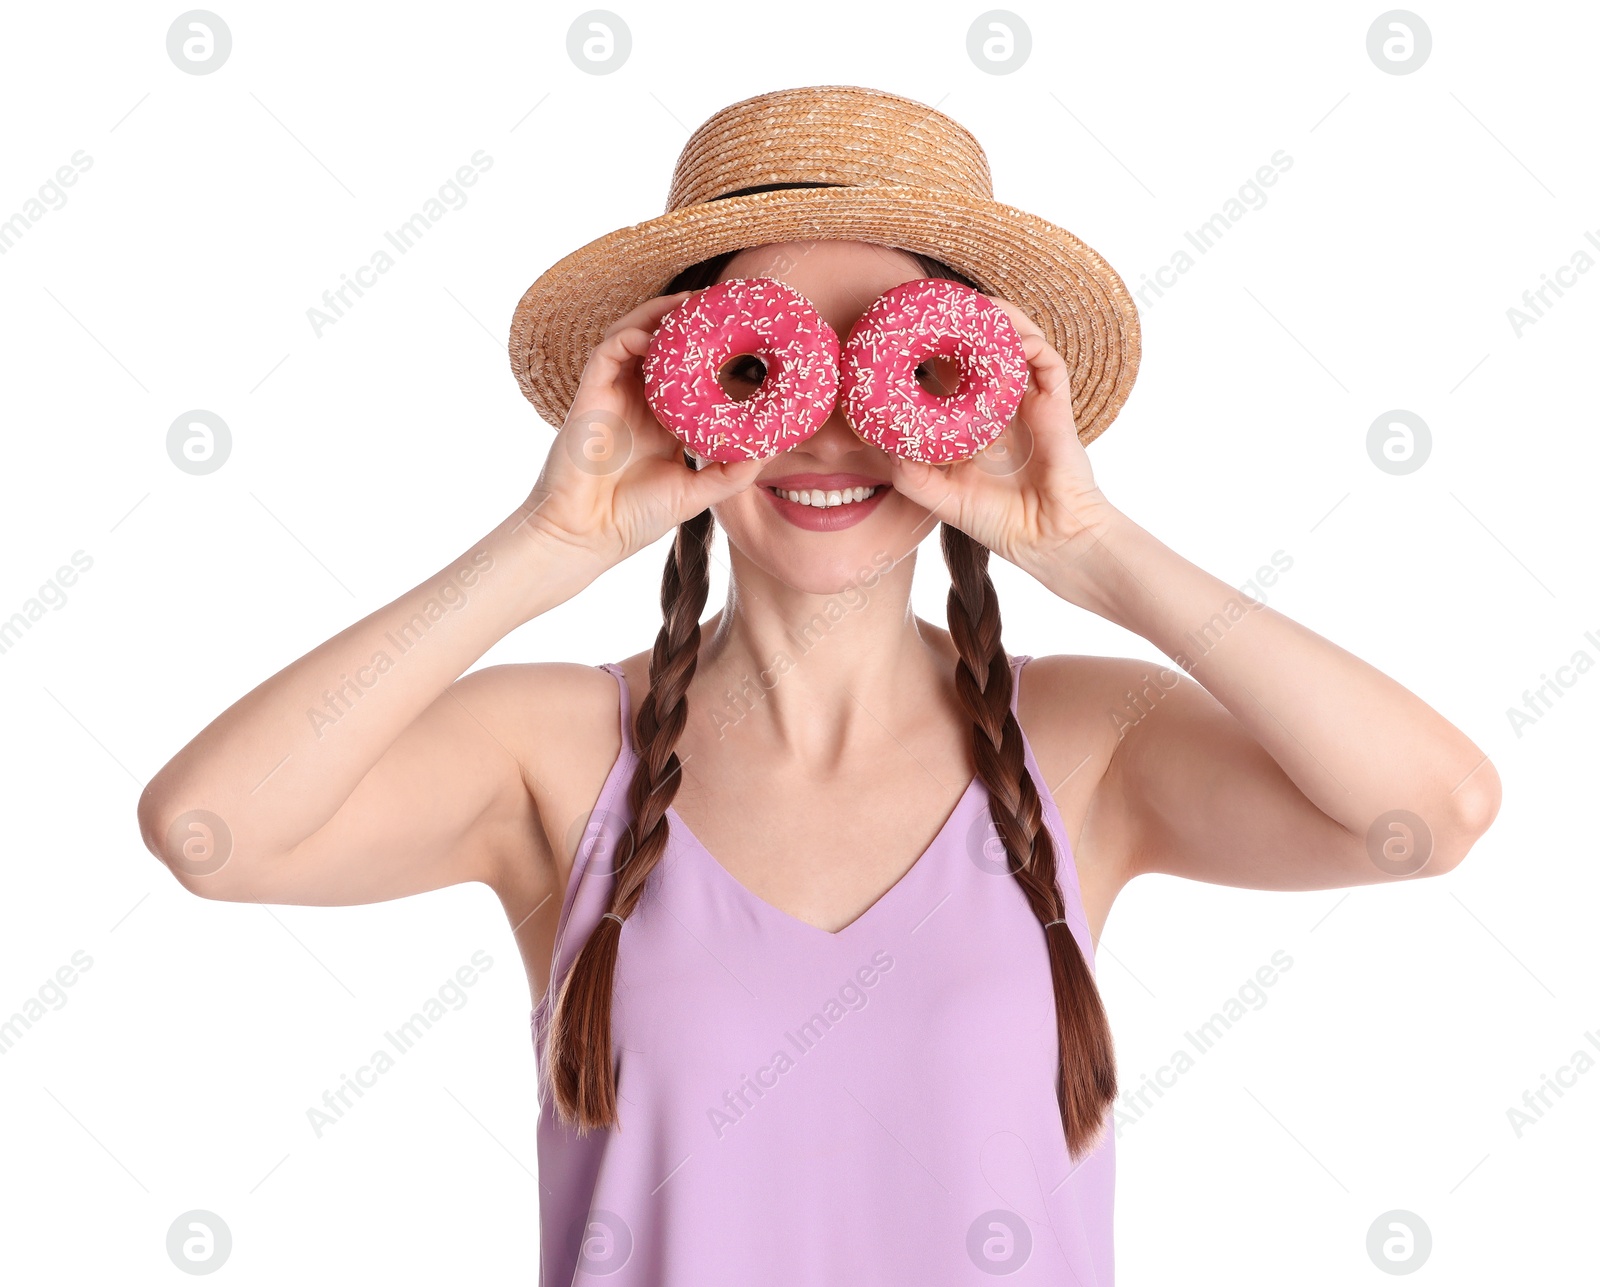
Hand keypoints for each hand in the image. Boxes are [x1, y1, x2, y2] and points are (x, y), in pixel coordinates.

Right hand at [514, 290, 766, 567]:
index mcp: (661, 423)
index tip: (743, 339)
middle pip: (660, 347)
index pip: (686, 375)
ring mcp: (612, 397)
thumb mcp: (696, 493)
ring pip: (632, 338)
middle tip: (720, 305)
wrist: (585, 536)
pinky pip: (606, 351)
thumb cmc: (633, 519)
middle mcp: (636, 403)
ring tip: (690, 303)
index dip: (710, 354)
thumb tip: (771, 452)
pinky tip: (653, 332)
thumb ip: (731, 473)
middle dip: (686, 322)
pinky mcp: (589, 396)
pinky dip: (629, 334)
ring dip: (658, 316)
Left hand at [883, 296, 1121, 576]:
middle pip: (986, 346)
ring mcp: (1031, 403)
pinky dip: (1031, 342)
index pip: (952, 371)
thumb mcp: (943, 498)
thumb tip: (882, 446)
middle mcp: (1002, 405)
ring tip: (975, 304)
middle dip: (967, 320)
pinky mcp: (1056, 406)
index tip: (906, 329)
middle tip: (939, 301)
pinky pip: (1048, 362)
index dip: (933, 347)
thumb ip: (912, 476)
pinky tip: (1011, 335)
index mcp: (975, 422)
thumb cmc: (1001, 522)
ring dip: (1000, 318)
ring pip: (1019, 342)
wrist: (1050, 541)